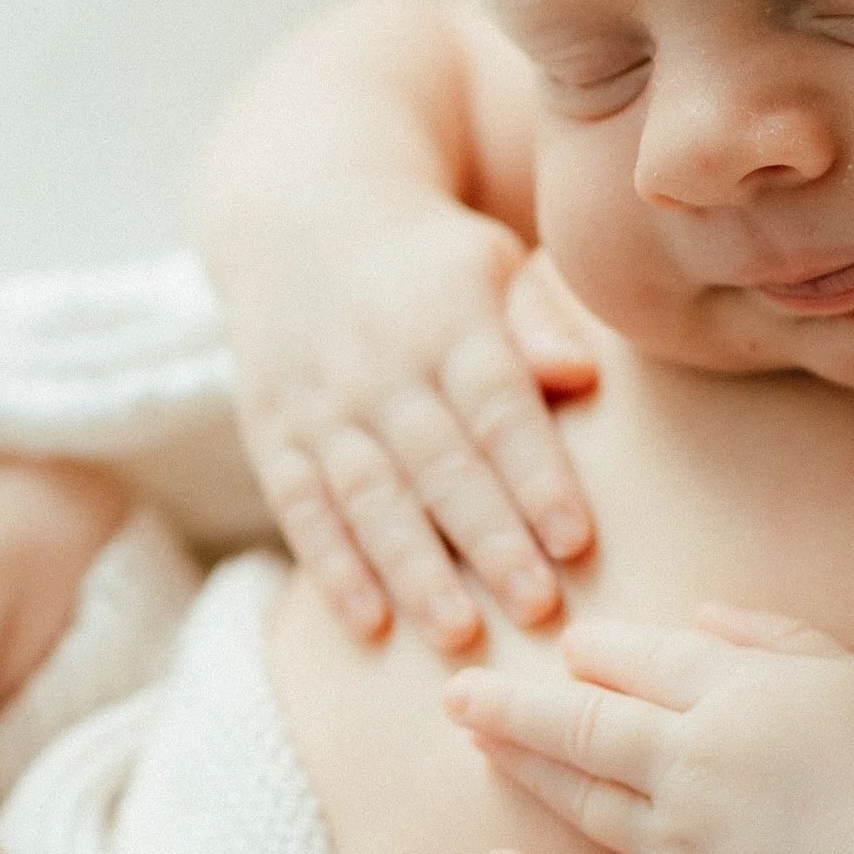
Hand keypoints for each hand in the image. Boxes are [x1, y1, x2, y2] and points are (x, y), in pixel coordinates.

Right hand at [229, 208, 600, 656]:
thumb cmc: (430, 263)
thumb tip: (580, 376)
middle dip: (488, 539)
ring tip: (458, 635)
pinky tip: (368, 626)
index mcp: (449, 321)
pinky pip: (302, 510)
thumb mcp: (489, 262)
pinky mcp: (274, 437)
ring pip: (370, 498)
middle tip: (536, 608)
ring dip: (413, 571)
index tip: (576, 542)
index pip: (498, 407)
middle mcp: (381, 368)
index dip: (536, 475)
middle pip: (440, 464)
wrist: (297, 219)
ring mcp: (320, 406)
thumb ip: (538, 321)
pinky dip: (332, 569)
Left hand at [441, 605, 853, 853]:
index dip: (597, 653)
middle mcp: (690, 765)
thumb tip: (698, 614)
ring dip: (519, 770)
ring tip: (474, 748)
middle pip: (580, 725)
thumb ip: (775, 638)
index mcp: (735, 697)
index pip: (641, 662)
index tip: (568, 649)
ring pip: (578, 801)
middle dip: (510, 704)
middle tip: (456, 692)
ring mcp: (676, 847)